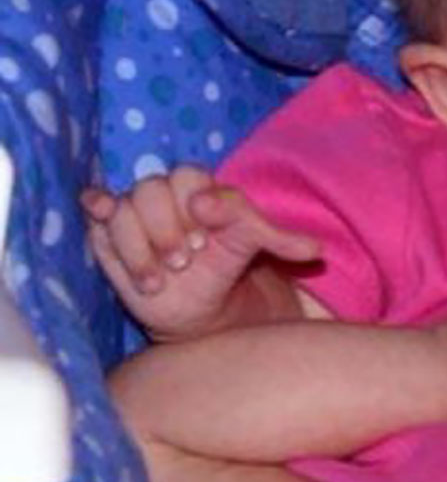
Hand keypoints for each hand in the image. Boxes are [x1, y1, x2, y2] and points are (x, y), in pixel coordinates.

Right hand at [81, 166, 320, 341]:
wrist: (199, 304)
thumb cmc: (227, 266)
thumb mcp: (256, 249)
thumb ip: (282, 241)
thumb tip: (315, 250)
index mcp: (199, 188)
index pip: (188, 177)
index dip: (194, 203)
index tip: (204, 237)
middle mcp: (163, 195)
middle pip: (151, 190)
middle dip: (166, 228)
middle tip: (184, 260)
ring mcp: (133, 213)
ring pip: (122, 210)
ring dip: (140, 247)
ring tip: (160, 280)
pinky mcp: (108, 235)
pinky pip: (97, 214)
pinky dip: (98, 211)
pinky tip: (100, 213)